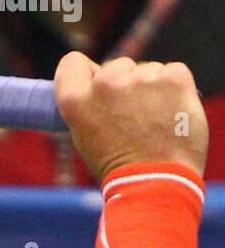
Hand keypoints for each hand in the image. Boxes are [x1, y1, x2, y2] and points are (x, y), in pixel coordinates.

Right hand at [54, 51, 208, 182]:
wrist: (156, 184)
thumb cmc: (120, 169)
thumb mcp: (86, 138)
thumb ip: (89, 106)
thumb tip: (97, 84)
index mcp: (76, 100)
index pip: (73, 63)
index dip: (85, 74)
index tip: (94, 85)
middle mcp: (106, 83)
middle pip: (116, 66)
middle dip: (124, 85)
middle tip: (132, 120)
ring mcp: (141, 77)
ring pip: (146, 70)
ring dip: (150, 89)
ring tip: (154, 123)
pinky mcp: (173, 77)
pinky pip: (172, 73)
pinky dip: (174, 90)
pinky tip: (171, 115)